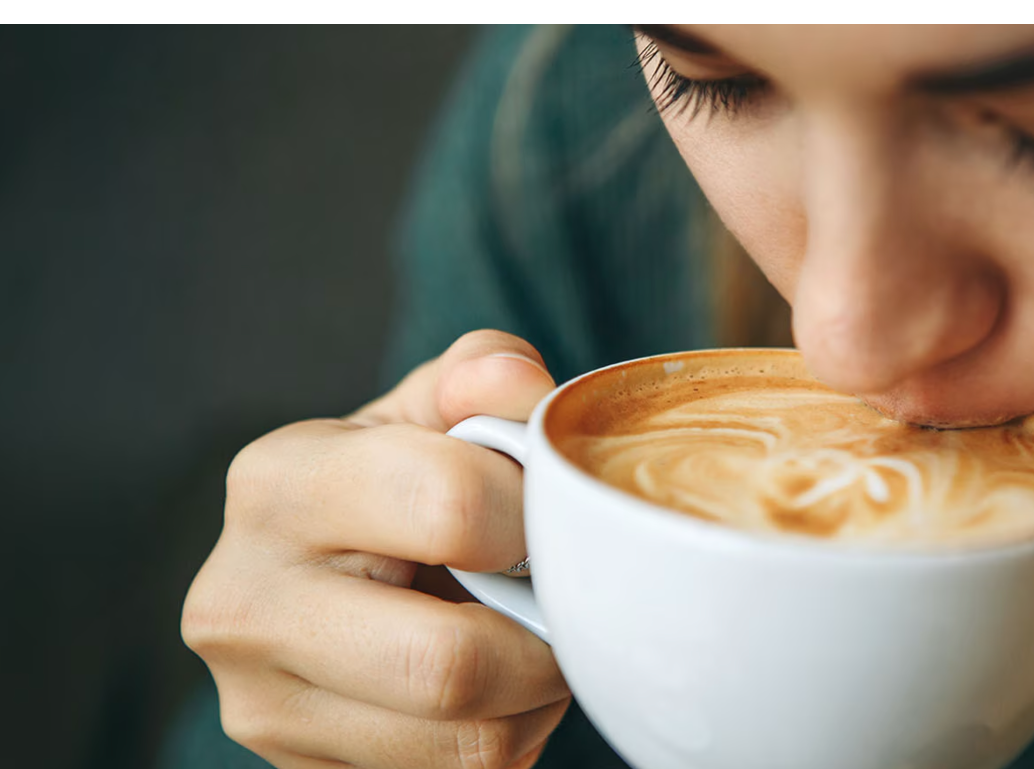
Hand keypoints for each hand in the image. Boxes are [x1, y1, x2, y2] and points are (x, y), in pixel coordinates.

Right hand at [182, 330, 567, 767]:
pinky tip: (492, 690)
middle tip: (557, 604)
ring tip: (525, 641)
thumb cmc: (395, 483)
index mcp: (277, 484)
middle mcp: (242, 602)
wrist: (326, 579)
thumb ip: (481, 376)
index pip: (450, 506)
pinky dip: (507, 737)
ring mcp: (263, 707)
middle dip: (542, 640)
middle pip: (448, 664)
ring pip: (467, 741)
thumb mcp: (430, 411)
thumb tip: (518, 385)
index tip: (549, 516)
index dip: (537, 516)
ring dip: (534, 698)